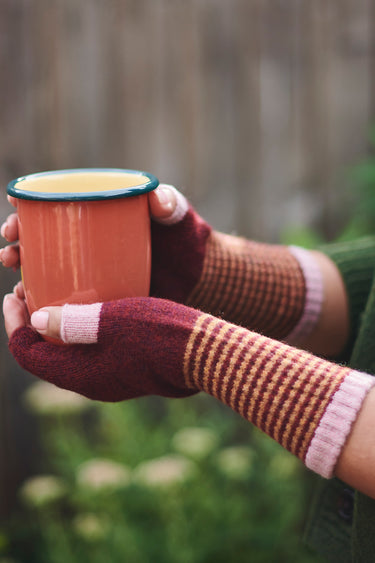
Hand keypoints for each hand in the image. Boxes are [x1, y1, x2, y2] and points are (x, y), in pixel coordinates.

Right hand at [1, 186, 211, 303]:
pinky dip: (42, 309)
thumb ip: (172, 205)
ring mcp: (89, 274)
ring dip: (22, 279)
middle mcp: (87, 244)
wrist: (199, 277)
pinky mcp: (96, 301)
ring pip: (45, 273)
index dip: (29, 203)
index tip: (14, 202)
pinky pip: (62, 304)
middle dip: (16, 243)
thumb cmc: (186, 240)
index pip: (56, 206)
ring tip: (15, 290)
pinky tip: (30, 314)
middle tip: (10, 252)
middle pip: (41, 240)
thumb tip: (157, 198)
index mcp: (97, 217)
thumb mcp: (179, 219)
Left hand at [4, 292, 199, 401]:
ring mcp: (110, 378)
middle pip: (45, 356)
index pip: (28, 354)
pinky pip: (90, 353)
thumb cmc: (160, 334)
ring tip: (57, 296)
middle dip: (32, 325)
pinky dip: (79, 332)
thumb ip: (72, 323)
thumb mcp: (112, 321)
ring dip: (55, 328)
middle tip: (30, 292)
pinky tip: (91, 308)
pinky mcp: (126, 370)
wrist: (205, 355)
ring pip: (68, 355)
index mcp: (80, 374)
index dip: (14, 325)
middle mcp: (91, 382)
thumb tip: (36, 321)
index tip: (13, 294)